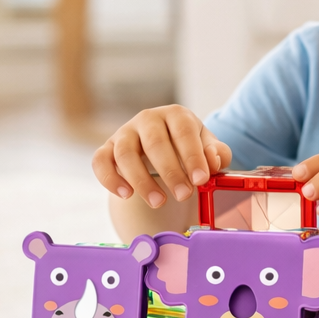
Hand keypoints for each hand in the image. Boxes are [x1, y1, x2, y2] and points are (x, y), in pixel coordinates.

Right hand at [92, 105, 231, 207]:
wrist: (164, 149)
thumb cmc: (189, 148)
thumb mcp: (208, 148)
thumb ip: (218, 154)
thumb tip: (213, 160)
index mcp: (176, 115)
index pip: (183, 131)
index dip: (192, 156)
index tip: (201, 180)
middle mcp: (148, 119)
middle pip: (154, 143)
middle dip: (170, 172)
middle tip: (184, 195)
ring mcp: (125, 133)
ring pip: (125, 154)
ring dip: (141, 180)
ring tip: (159, 202)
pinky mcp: (107, 148)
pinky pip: (100, 161)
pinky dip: (110, 179)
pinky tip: (126, 195)